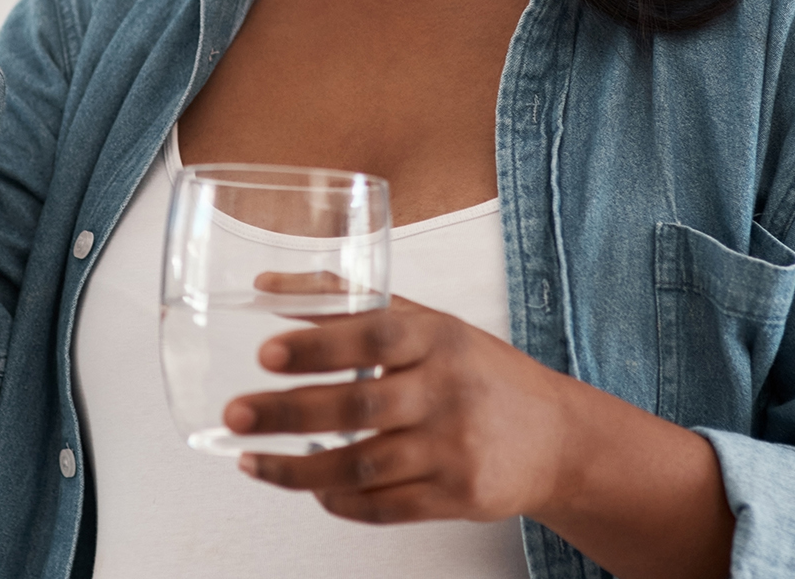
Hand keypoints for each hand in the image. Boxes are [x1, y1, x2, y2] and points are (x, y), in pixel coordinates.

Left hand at [226, 297, 735, 578]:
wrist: (558, 439)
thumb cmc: (480, 373)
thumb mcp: (430, 324)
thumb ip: (352, 305)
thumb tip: (268, 286)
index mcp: (439, 337)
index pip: (373, 334)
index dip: (317, 343)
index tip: (266, 352)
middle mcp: (448, 390)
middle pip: (359, 405)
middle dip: (288, 412)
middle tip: (236, 414)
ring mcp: (455, 448)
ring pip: (363, 465)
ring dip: (298, 469)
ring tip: (252, 461)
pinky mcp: (458, 495)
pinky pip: (384, 507)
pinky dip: (339, 501)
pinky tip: (311, 489)